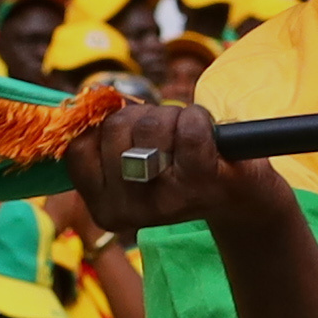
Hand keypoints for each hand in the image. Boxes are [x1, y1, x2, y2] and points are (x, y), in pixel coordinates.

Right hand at [58, 73, 280, 250]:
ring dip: (170, 116)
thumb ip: (101, 142)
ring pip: (149, 124)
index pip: (78, 147)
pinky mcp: (201, 181)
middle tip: (165, 137)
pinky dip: (198, 117)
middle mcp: (130, 211)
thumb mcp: (127, 166)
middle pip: (114, 128)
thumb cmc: (178, 171)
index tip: (131, 138)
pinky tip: (207, 138)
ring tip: (185, 138)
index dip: (106, 126)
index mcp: (105, 210)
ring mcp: (167, 199)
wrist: (239, 197)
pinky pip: (188, 127)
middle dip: (141, 117)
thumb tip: (83, 106)